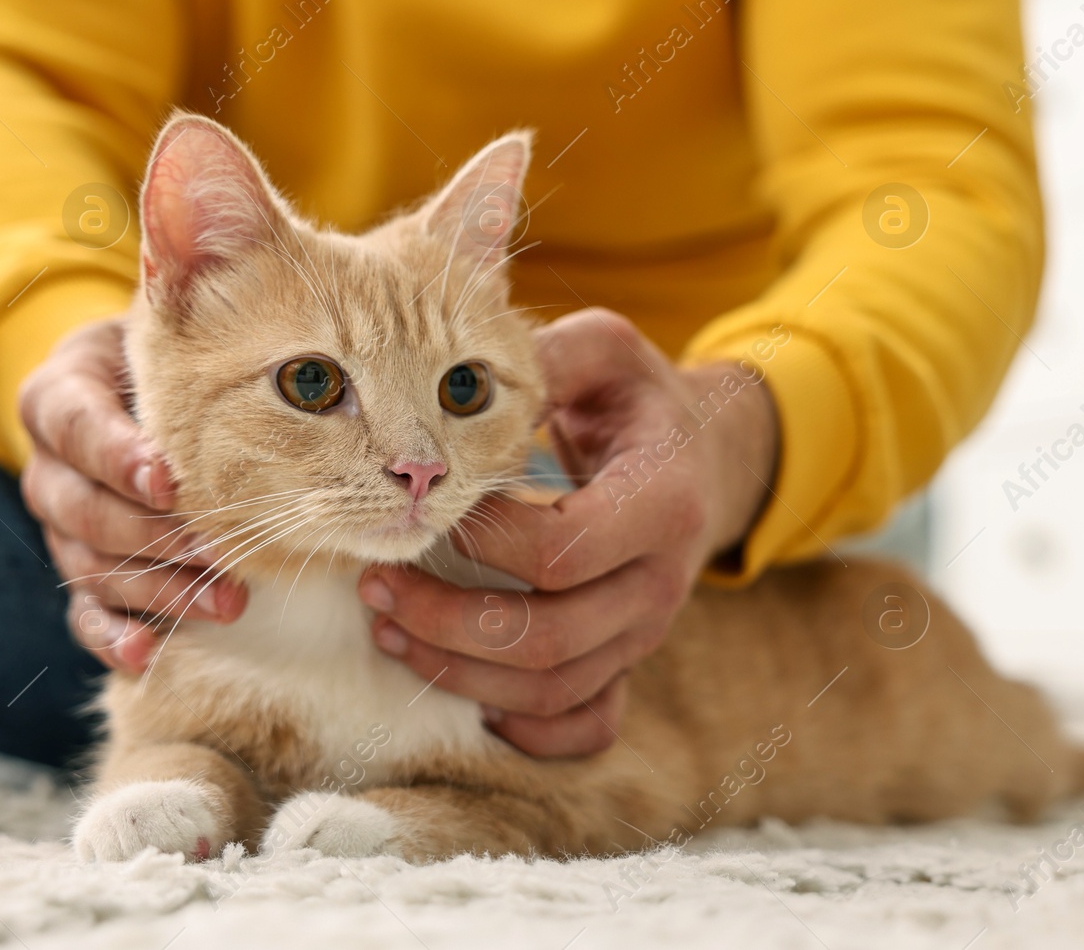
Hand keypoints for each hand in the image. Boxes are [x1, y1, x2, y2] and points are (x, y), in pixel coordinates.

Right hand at [18, 316, 246, 671]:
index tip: (166, 481)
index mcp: (59, 398)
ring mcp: (63, 526)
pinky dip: (112, 637)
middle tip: (219, 549)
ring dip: (159, 589)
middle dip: (154, 536)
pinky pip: (84, 612)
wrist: (143, 386)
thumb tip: (290, 360)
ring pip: (92, 566)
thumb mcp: (172, 339)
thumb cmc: (172, 362)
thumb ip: (199, 347)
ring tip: (227, 602)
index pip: (76, 425)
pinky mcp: (84, 568)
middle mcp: (51, 467)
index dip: (117, 457)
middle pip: (84, 509)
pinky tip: (147, 655)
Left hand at [359, 308, 778, 757]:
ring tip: (390, 627)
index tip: (430, 508)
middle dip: (446, 621)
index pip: (560, 552)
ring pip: (552, 688)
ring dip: (459, 671)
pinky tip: (465, 695)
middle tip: (376, 585)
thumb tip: (466, 383)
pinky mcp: (630, 661)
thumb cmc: (640, 401)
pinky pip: (586, 725)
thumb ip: (550, 357)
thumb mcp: (608, 352)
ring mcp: (647, 633)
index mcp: (662, 503)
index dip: (482, 543)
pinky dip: (525, 730)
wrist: (707, 458)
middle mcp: (661, 583)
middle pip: (548, 637)